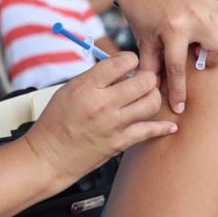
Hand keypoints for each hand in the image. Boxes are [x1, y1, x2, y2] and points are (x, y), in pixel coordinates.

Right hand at [24, 53, 174, 180]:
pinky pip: (150, 131)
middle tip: (142, 80)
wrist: (48, 157)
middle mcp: (103, 104)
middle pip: (144, 80)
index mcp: (87, 86)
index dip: (130, 59)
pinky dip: (163, 127)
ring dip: (153, 96)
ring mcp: (114, 124)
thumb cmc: (55, 122)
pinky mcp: (120, 143)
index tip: (129, 64)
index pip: (123, 62)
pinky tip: (170, 125)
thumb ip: (96, 77)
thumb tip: (123, 68)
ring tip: (146, 97)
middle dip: (146, 76)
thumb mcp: (69, 90)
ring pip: (152, 102)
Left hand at [109, 0, 217, 113]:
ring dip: (216, 42)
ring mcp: (206, 2)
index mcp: (174, 29)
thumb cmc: (140, 10)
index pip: (180, 68)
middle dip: (212, 57)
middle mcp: (195, 15)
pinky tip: (200, 25)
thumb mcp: (144, 41)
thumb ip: (152, 68)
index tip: (180, 107)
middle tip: (197, 56)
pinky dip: (216, 25)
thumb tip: (156, 93)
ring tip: (198, 40)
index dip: (179, 91)